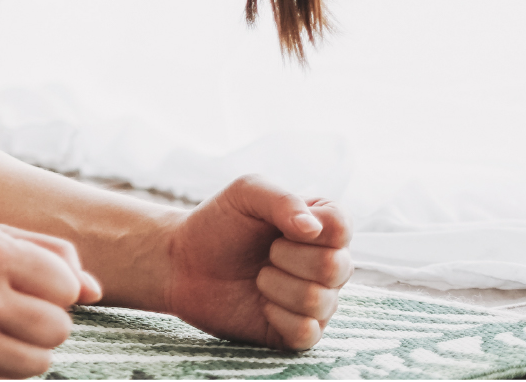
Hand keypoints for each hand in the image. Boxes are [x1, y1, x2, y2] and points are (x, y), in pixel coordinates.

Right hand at [0, 225, 102, 378]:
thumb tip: (96, 291)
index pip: (66, 285)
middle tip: (8, 314)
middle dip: (42, 323)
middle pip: (59, 327)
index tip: (27, 287)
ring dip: (23, 351)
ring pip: (41, 361)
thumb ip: (48, 253)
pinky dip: (0, 372)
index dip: (52, 290)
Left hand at [160, 175, 352, 349]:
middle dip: (287, 257)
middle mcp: (328, 264)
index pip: (342, 226)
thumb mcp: (246, 192)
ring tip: (259, 277)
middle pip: (336, 266)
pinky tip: (263, 306)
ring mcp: (317, 301)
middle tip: (265, 253)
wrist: (183, 263)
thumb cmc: (218, 223)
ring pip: (321, 302)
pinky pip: (308, 334)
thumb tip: (313, 229)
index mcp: (321, 226)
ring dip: (277, 286)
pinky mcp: (299, 332)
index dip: (309, 227)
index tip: (278, 227)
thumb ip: (282, 199)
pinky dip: (279, 318)